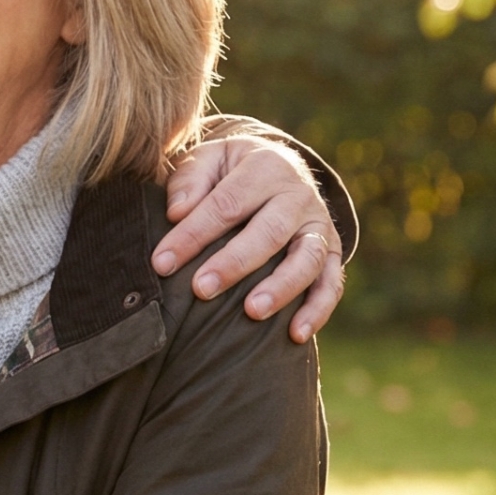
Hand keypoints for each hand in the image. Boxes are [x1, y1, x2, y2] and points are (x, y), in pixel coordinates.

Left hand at [152, 135, 342, 344]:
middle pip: (268, 233)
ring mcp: (319, 225)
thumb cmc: (228, 171)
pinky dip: (318, 310)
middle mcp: (299, 194)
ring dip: (281, 288)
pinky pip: (331, 283)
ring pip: (307, 259)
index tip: (162, 263)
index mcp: (265, 165)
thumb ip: (190, 180)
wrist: (278, 166)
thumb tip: (177, 212)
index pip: (226, 203)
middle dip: (234, 263)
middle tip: (201, 290)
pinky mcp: (333, 251)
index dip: (193, 234)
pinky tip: (296, 335)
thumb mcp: (208, 159)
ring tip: (252, 312)